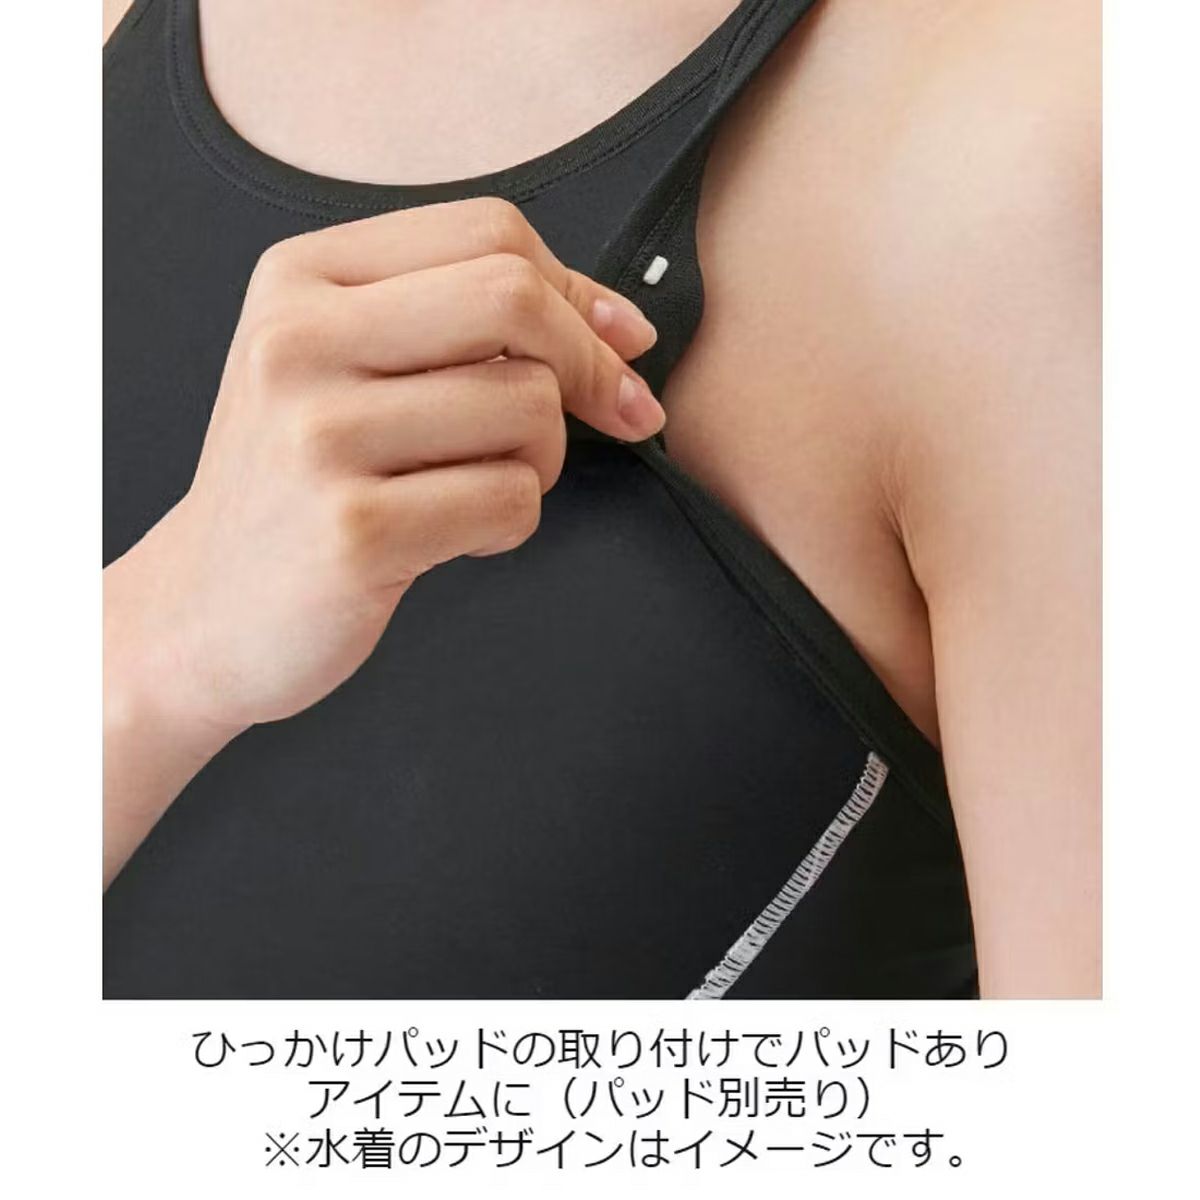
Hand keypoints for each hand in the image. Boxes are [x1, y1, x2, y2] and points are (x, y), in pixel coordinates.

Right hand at [103, 197, 658, 880]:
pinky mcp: (351, 530)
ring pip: (527, 408)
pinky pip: (509, 500)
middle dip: (590, 364)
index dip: (579, 290)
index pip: (489, 233)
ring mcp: (317, 437)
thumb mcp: (345, 369)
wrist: (206, 609)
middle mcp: (297, 342)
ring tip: (483, 485)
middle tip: (612, 415)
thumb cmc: (298, 485)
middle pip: (513, 300)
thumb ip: (466, 324)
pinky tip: (458, 535)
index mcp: (301, 279)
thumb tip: (623, 327)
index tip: (619, 346)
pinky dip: (513, 523)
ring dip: (544, 459)